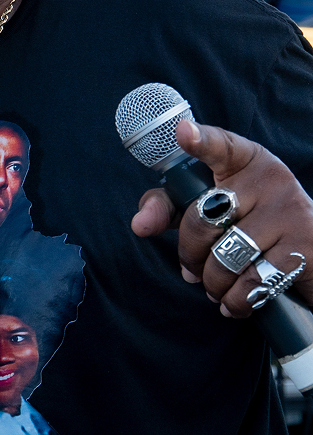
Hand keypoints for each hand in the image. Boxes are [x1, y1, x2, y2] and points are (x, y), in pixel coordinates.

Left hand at [131, 120, 312, 316]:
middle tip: (193, 270)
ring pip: (226, 256)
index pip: (220, 146)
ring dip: (212, 282)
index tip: (183, 132)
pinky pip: (252, 282)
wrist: (309, 249)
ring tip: (215, 286)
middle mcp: (270, 179)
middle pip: (203, 218)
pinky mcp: (306, 246)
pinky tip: (234, 301)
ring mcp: (291, 211)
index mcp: (243, 160)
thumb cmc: (245, 221)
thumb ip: (167, 206)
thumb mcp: (206, 204)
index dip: (200, 140)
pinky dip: (236, 300)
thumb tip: (140, 225)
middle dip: (190, 254)